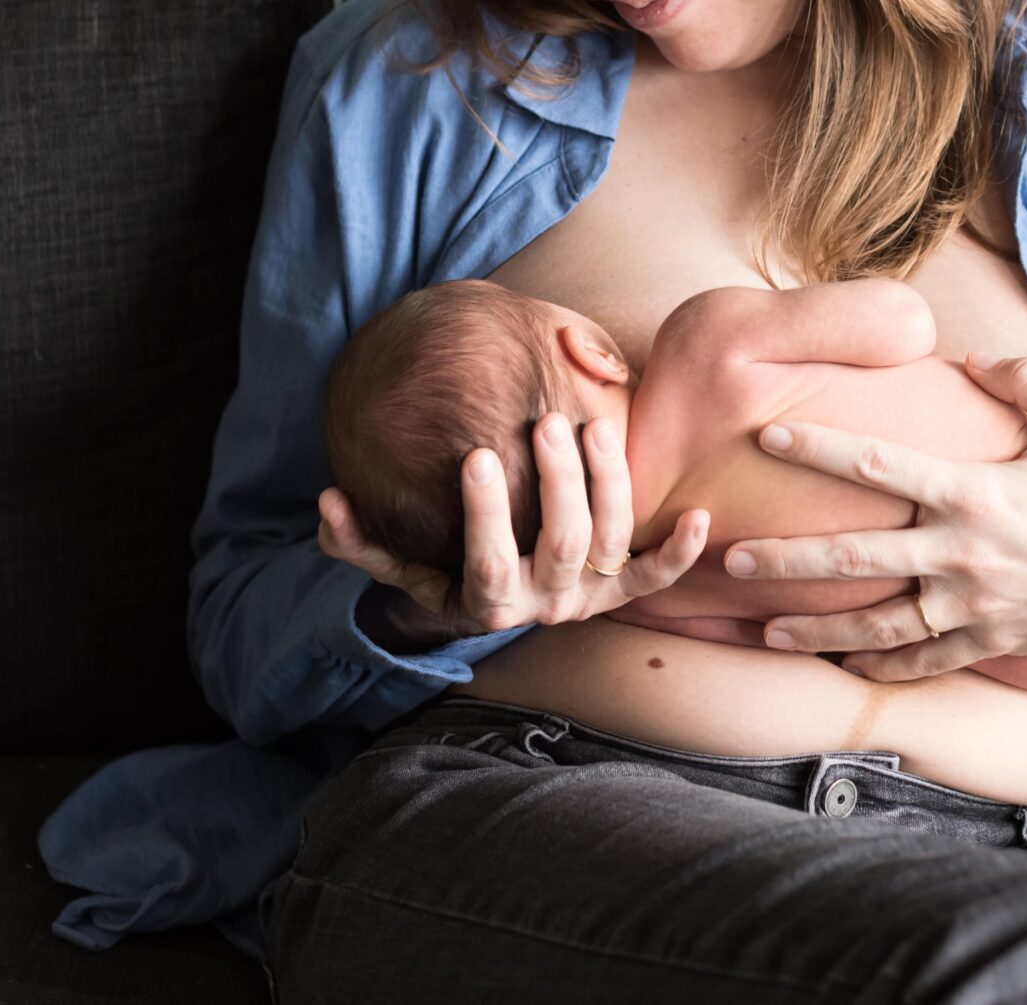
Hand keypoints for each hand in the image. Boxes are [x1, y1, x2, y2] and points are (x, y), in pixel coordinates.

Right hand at [317, 410, 711, 635]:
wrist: (495, 604)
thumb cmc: (442, 567)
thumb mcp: (400, 562)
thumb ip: (361, 539)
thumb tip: (328, 502)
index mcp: (489, 601)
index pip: (489, 558)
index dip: (485, 512)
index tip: (477, 454)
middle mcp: (544, 604)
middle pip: (561, 542)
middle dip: (558, 481)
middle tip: (546, 422)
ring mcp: (587, 598)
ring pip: (609, 541)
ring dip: (609, 485)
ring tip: (595, 425)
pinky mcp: (620, 591)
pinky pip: (655, 577)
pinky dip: (678, 551)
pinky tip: (698, 516)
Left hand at [724, 351, 1026, 680]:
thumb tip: (971, 358)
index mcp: (977, 493)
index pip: (879, 465)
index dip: (818, 447)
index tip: (766, 436)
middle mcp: (963, 554)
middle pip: (855, 557)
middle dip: (787, 559)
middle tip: (730, 557)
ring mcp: (972, 608)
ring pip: (875, 625)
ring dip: (813, 630)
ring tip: (761, 630)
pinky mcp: (987, 644)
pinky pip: (920, 663)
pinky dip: (875, 666)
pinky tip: (836, 663)